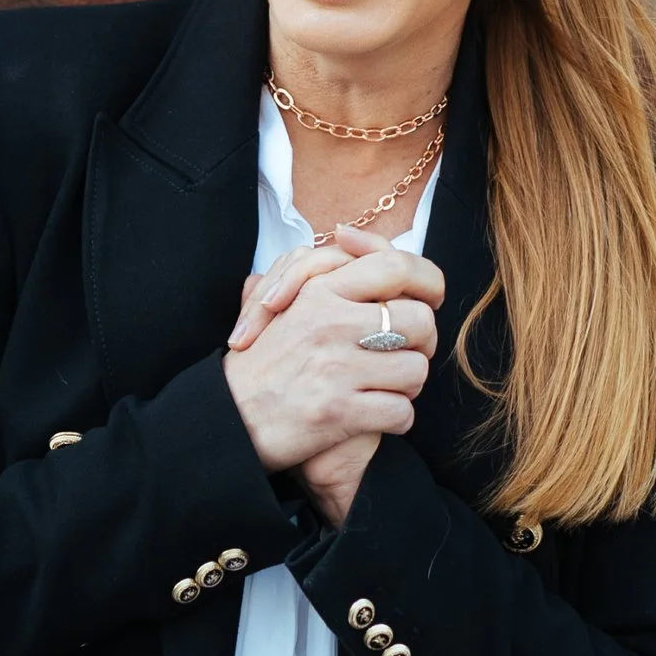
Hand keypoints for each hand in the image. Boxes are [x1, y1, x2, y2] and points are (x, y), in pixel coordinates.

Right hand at [222, 234, 443, 515]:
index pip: (396, 267)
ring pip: (416, 370)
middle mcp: (329, 322)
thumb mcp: (280, 300)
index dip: (427, 281)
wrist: (225, 418)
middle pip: (420, 321)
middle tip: (405, 355)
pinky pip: (401, 413)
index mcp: (319, 290)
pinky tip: (376, 417)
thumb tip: (348, 236)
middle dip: (422, 344)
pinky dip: (396, 419)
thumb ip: (314, 267)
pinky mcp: (338, 411)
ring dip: (408, 386)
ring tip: (386, 388)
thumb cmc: (261, 362)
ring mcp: (335, 367)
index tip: (430, 298)